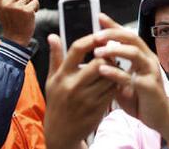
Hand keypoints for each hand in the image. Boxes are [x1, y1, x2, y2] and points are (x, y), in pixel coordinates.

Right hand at [0, 0, 38, 46]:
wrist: (15, 39)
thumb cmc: (12, 24)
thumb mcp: (5, 11)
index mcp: (0, 2)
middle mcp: (8, 3)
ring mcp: (17, 6)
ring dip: (33, 0)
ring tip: (30, 8)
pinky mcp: (27, 10)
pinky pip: (35, 2)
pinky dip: (36, 7)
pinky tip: (32, 14)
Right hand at [45, 32, 115, 148]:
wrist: (61, 132)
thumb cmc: (57, 102)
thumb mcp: (51, 80)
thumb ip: (55, 57)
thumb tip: (53, 35)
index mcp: (62, 76)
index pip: (77, 49)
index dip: (91, 39)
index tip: (100, 35)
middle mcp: (74, 86)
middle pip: (99, 62)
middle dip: (107, 56)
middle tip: (110, 54)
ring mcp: (87, 98)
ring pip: (110, 76)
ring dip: (115, 69)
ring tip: (114, 66)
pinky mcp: (98, 107)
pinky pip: (113, 89)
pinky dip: (116, 82)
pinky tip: (114, 80)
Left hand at [92, 14, 168, 131]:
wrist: (160, 117)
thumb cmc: (141, 97)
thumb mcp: (126, 78)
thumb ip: (115, 67)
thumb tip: (98, 53)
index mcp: (143, 55)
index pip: (128, 35)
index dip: (114, 25)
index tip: (99, 17)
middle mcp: (148, 60)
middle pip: (132, 38)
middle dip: (113, 34)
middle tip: (95, 36)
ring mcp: (150, 72)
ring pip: (134, 53)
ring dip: (114, 50)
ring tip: (97, 51)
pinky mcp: (149, 87)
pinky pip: (131, 77)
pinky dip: (115, 72)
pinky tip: (102, 70)